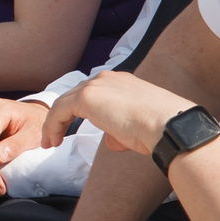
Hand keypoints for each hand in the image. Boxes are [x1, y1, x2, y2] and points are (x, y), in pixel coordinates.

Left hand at [44, 70, 193, 156]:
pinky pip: (59, 110)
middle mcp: (108, 78)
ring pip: (64, 102)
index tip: (71, 128)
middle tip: (55, 136)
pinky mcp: (87, 97)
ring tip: (50, 142)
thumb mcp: (137, 128)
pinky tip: (52, 142)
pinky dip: (52, 125)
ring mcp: (97, 85)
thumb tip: (110, 140)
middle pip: (75, 94)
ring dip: (54, 123)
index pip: (93, 92)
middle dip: (63, 115)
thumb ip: (118, 130)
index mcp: (121, 82)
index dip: (78, 109)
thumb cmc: (159, 130)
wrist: (169, 125)